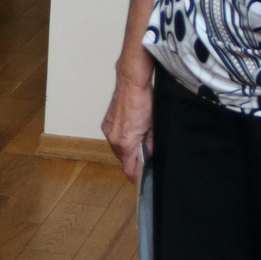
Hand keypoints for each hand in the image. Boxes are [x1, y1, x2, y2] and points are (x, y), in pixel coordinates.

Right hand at [102, 66, 153, 182]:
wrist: (131, 82)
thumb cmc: (144, 101)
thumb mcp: (154, 127)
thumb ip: (151, 145)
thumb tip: (150, 156)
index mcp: (125, 143)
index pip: (128, 169)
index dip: (136, 175)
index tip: (142, 177)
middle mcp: (113, 139)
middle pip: (122, 159)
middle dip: (133, 159)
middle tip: (146, 155)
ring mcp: (108, 130)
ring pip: (118, 148)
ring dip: (127, 148)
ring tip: (139, 138)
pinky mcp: (106, 123)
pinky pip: (114, 137)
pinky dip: (122, 138)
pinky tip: (131, 129)